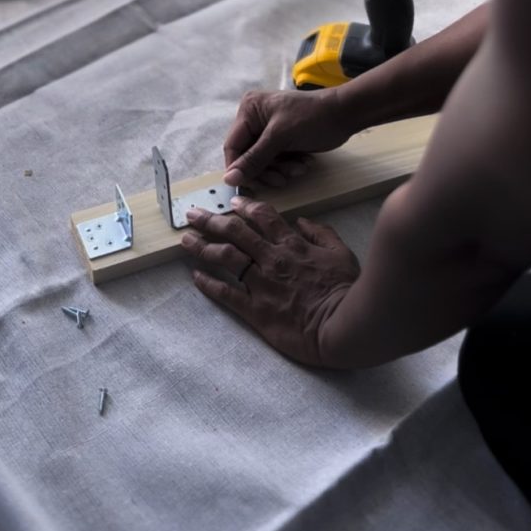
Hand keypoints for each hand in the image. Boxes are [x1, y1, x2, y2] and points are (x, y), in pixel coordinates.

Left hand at [180, 196, 359, 366]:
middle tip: (192, 214)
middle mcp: (272, 258)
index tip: (231, 202)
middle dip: (210, 220)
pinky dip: (208, 284)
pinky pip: (226, 293)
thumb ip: (321, 233)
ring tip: (185, 239)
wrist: (343, 327)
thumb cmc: (346, 290)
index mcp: (292, 244)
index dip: (244, 206)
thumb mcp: (341, 253)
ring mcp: (261, 283)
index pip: (262, 216)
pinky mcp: (255, 310)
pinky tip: (195, 276)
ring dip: (202, 246)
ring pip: (225, 257)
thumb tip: (301, 221)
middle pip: (235, 232)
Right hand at [223, 88, 352, 186]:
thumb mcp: (280, 138)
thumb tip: (228, 179)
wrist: (345, 114)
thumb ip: (253, 159)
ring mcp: (269, 130)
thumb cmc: (312, 118)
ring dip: (280, 169)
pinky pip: (276, 160)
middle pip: (248, 156)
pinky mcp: (282, 140)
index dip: (238, 167)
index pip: (233, 145)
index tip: (246, 186)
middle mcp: (255, 119)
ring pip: (263, 161)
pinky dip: (289, 165)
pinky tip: (303, 162)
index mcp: (249, 110)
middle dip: (266, 169)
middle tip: (282, 179)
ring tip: (299, 168)